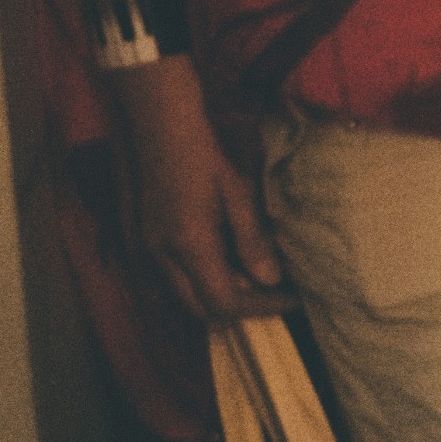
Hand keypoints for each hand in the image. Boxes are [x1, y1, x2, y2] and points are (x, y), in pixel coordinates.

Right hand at [110, 58, 296, 320]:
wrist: (163, 132)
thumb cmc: (205, 156)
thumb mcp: (238, 194)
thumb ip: (252, 241)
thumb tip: (270, 281)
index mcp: (189, 245)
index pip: (223, 301)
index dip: (260, 307)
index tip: (292, 297)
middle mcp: (163, 256)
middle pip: (201, 309)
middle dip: (241, 309)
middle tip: (276, 294)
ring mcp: (151, 252)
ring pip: (187, 297)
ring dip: (222, 296)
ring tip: (259, 279)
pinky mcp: (148, 243)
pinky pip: (177, 280)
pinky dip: (206, 282)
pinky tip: (231, 263)